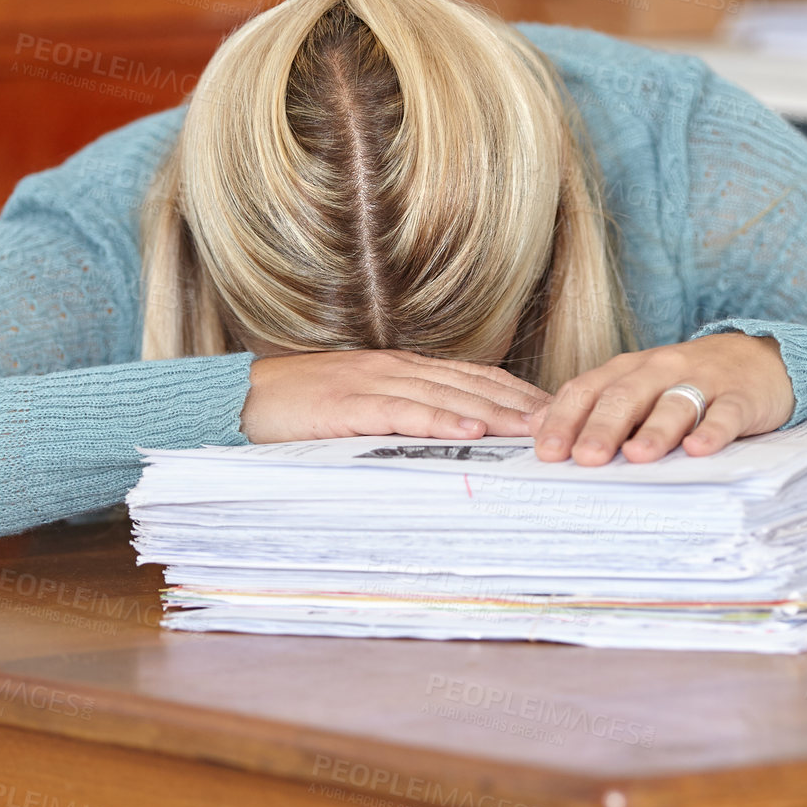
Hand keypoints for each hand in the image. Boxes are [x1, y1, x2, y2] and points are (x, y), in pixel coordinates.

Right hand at [240, 349, 552, 443]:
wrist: (237, 400)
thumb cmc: (298, 411)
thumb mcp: (358, 408)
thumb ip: (400, 416)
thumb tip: (448, 438)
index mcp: (400, 368)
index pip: (474, 377)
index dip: (518, 392)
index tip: (557, 411)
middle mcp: (395, 368)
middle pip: (474, 383)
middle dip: (524, 402)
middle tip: (568, 421)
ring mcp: (372, 383)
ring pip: (449, 395)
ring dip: (498, 412)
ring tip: (538, 430)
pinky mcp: (348, 404)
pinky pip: (403, 412)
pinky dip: (441, 421)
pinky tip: (472, 432)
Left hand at [529, 333, 793, 465]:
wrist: (757, 360)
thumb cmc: (684, 383)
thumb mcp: (637, 388)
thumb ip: (593, 406)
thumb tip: (537, 429)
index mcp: (627, 370)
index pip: (587, 390)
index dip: (565, 419)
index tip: (546, 451)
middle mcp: (659, 370)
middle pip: (625, 397)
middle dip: (602, 428)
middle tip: (584, 458)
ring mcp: (702, 381)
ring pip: (673, 404)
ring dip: (654, 431)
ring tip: (637, 457)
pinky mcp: (740, 398)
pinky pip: (725, 414)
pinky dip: (712, 431)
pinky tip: (698, 449)